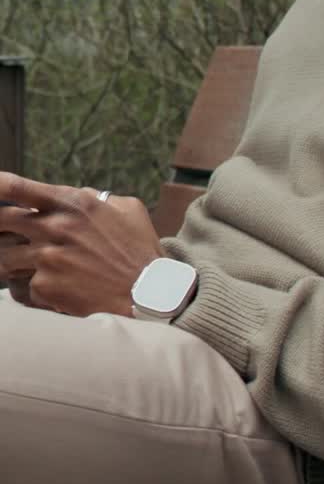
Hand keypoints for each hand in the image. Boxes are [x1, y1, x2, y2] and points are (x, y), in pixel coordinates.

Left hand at [0, 173, 164, 316]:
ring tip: (26, 266)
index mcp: (73, 204)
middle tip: (3, 234)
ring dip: (11, 259)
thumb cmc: (140, 251)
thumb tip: (78, 195)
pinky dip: (32, 287)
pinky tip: (52, 290)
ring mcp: (47, 258)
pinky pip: (22, 285)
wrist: (149, 295)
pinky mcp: (44, 287)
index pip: (18, 188)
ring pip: (4, 256)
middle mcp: (55, 227)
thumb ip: (95, 198)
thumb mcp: (127, 209)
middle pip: (1, 220)